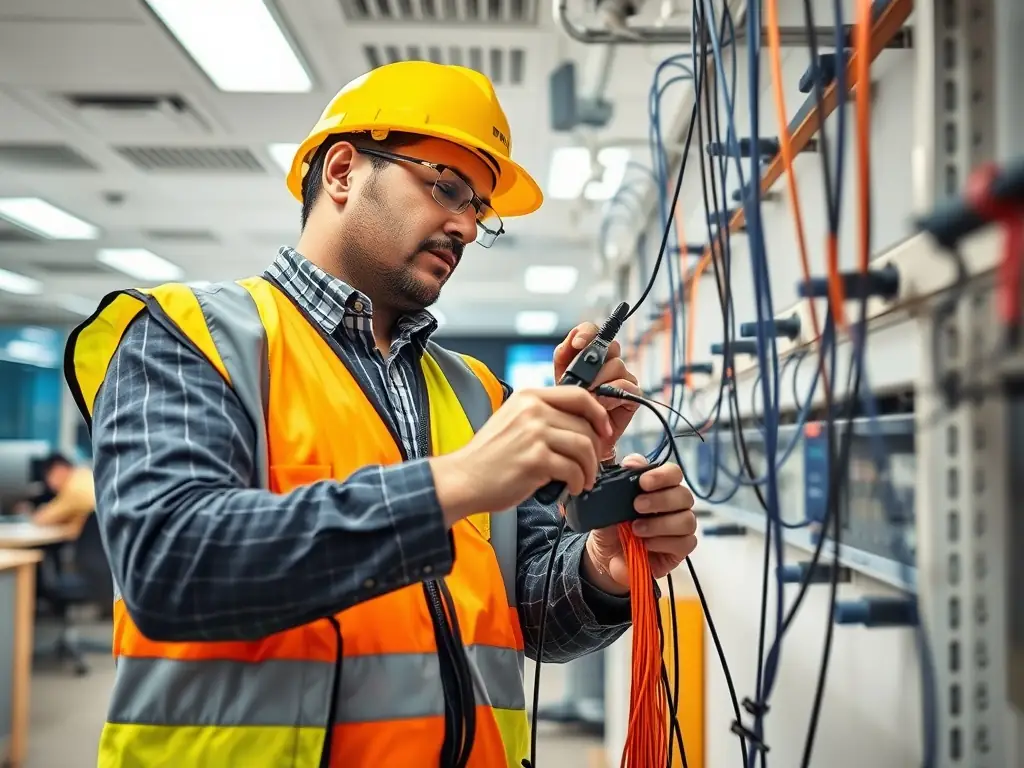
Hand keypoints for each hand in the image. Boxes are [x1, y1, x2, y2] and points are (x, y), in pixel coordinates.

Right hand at [430, 387, 612, 525]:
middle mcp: (532, 411)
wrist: (463, 479)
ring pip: (584, 446)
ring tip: (584, 480)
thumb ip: (542, 416)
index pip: (579, 394)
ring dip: (590, 468)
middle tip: (592, 466)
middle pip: (586, 424)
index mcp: (529, 397)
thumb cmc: (489, 457)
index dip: (598, 413)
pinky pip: (574, 469)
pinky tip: (571, 488)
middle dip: (596, 449)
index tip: (604, 430)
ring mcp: (534, 434)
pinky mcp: (535, 460)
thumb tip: (581, 425)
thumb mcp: (513, 422)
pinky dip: (579, 482)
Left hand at [553, 322, 642, 456]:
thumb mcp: (559, 380)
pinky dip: (613, 394)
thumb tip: (572, 343)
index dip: (587, 333)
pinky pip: (628, 386)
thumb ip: (563, 358)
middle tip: (581, 381)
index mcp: (588, 354)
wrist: (578, 437)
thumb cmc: (568, 408)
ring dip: (600, 383)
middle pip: (610, 347)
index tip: (578, 344)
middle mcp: (607, 362)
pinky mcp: (632, 394)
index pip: (592, 331)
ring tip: (588, 398)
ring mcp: (621, 377)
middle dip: (594, 363)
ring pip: (617, 366)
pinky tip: (602, 405)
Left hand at [582, 454, 697, 592]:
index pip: (673, 473)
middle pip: (684, 495)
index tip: (643, 482)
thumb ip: (620, 481)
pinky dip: (664, 542)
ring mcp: (681, 527)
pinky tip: (646, 545)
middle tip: (637, 506)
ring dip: (660, 524)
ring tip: (636, 529)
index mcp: (659, 488)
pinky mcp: (681, 548)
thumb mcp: (607, 503)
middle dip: (660, 500)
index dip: (662, 475)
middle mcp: (675, 505)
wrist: (605, 555)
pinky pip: (685, 543)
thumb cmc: (611, 524)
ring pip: (688, 520)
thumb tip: (631, 463)